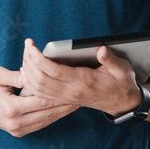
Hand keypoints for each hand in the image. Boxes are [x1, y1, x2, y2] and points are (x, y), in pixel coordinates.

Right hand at [0, 66, 77, 136]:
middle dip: (65, 105)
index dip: (59, 95)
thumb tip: (37, 72)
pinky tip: (62, 109)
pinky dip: (52, 116)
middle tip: (81, 96)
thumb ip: (19, 75)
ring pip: (47, 121)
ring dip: (62, 112)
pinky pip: (40, 124)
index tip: (72, 88)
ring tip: (76, 102)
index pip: (42, 102)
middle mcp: (15, 123)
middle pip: (48, 114)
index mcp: (11, 108)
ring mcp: (17, 129)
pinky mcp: (18, 131)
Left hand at [20, 39, 141, 116]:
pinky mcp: (63, 99)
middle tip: (27, 45)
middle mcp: (71, 91)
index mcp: (83, 82)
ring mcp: (65, 97)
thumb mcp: (122, 69)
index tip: (32, 46)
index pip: (54, 72)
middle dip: (29, 61)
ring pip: (37, 88)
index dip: (39, 59)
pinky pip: (40, 93)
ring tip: (27, 53)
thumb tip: (101, 49)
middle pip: (40, 79)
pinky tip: (28, 69)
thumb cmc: (120, 83)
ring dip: (28, 71)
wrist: (121, 103)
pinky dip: (30, 82)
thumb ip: (111, 60)